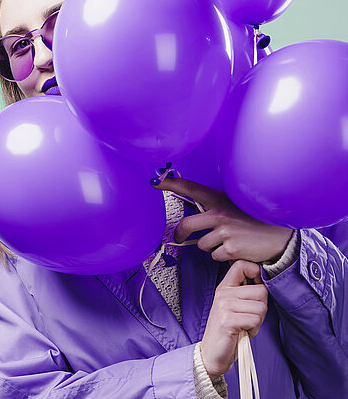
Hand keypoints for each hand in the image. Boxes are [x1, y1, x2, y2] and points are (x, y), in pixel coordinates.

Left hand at [153, 177, 292, 263]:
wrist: (281, 237)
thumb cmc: (255, 220)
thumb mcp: (235, 205)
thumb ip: (213, 208)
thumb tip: (193, 216)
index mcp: (219, 200)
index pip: (190, 188)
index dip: (171, 184)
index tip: (156, 182)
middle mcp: (219, 214)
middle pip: (185, 226)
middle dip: (180, 234)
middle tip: (179, 237)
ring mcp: (224, 232)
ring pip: (202, 245)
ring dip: (211, 246)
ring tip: (229, 240)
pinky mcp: (230, 249)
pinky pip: (215, 256)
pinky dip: (222, 255)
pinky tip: (236, 249)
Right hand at [200, 260, 267, 376]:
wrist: (212, 354)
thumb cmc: (229, 331)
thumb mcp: (235, 307)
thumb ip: (246, 293)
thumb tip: (264, 282)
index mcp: (224, 287)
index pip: (242, 265)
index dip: (256, 273)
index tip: (257, 287)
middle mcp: (223, 293)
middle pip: (261, 290)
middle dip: (262, 307)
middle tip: (249, 317)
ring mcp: (224, 306)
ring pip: (261, 307)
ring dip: (258, 321)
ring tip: (245, 325)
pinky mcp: (228, 320)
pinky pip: (255, 319)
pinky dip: (254, 329)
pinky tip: (243, 332)